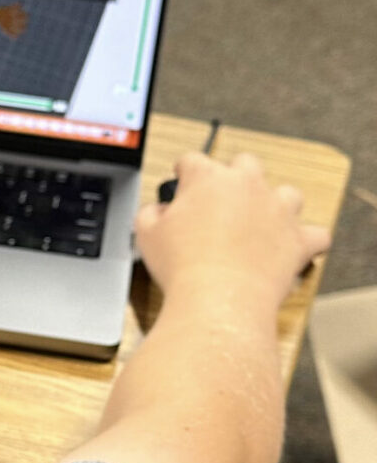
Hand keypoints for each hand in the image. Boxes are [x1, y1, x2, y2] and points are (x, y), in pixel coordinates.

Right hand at [136, 152, 330, 313]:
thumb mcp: (146, 232)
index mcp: (206, 178)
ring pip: (287, 193)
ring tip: (262, 219)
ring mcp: (276, 211)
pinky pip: (316, 234)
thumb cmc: (183, 266)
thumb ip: (151, 212)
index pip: (192, 160)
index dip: (184, 171)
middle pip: (245, 163)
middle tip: (222, 200)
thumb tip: (158, 212)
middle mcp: (245, 186)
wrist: (218, 301)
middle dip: (234, 176)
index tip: (183, 181)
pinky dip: (307, 239)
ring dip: (276, 203)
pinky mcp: (298, 241)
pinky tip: (295, 246)